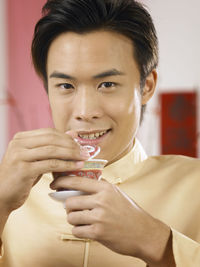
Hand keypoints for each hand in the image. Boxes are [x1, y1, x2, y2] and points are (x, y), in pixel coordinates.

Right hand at [0, 128, 88, 212]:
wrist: (1, 196)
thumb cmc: (21, 177)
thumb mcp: (35, 159)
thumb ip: (51, 147)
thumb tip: (72, 134)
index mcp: (21, 138)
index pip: (49, 132)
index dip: (67, 137)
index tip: (80, 144)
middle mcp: (18, 143)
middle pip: (52, 139)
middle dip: (71, 145)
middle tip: (85, 151)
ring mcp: (20, 155)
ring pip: (52, 150)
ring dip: (71, 154)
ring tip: (84, 158)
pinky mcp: (24, 169)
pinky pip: (51, 164)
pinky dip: (66, 165)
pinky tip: (77, 167)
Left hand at [50, 176, 173, 265]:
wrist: (144, 232)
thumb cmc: (129, 212)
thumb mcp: (116, 193)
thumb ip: (99, 186)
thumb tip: (79, 183)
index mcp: (105, 188)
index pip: (76, 180)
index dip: (61, 182)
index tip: (54, 185)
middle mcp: (101, 200)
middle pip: (70, 201)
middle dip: (69, 207)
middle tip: (74, 209)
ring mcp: (99, 217)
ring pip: (71, 216)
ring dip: (74, 219)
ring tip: (83, 220)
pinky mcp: (98, 232)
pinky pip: (76, 230)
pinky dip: (79, 231)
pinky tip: (88, 229)